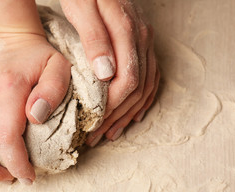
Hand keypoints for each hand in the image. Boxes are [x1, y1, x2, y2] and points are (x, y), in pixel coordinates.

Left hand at [60, 0, 159, 145]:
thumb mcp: (82, 8)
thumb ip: (94, 39)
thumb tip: (106, 74)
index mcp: (127, 33)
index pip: (126, 81)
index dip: (111, 107)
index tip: (93, 124)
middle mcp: (142, 39)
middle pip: (137, 88)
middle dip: (117, 116)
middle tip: (97, 135)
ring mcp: (146, 42)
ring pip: (146, 86)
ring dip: (129, 113)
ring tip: (111, 132)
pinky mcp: (143, 44)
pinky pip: (151, 77)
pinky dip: (143, 100)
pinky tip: (134, 114)